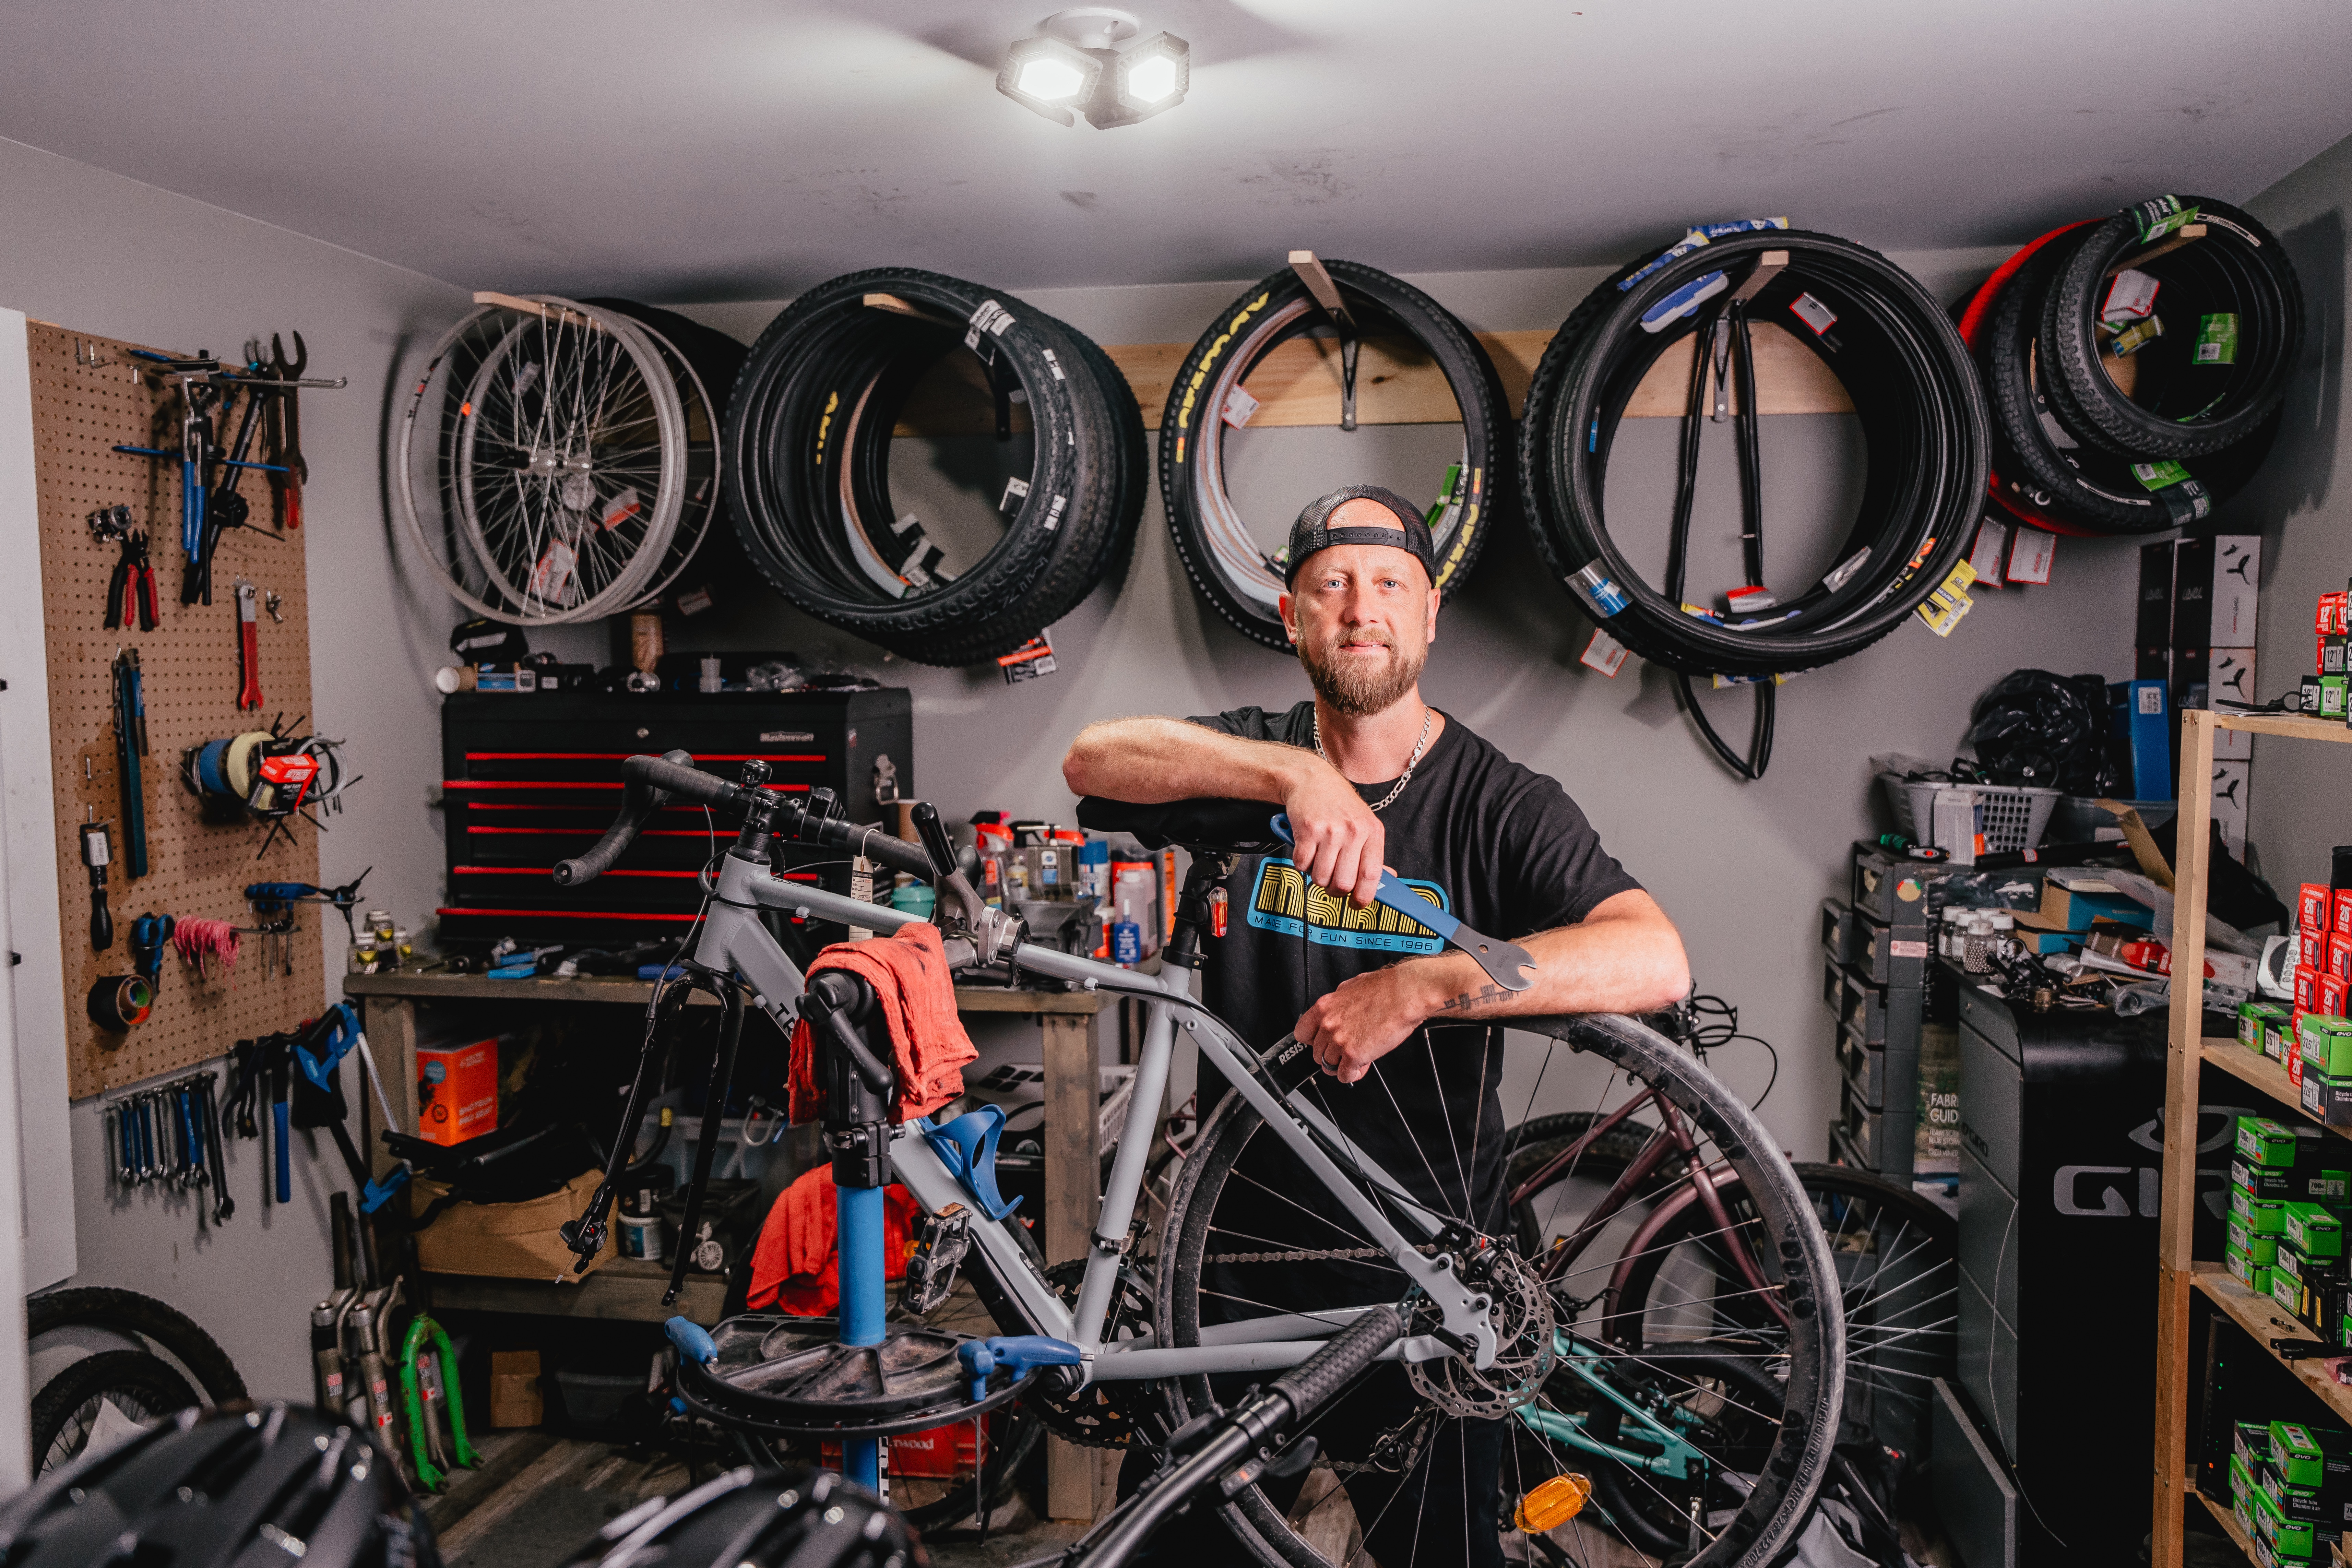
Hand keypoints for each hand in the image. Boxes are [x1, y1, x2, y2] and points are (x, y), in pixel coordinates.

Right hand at [1283, 758, 1384, 905]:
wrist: (1311, 779)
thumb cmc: (1338, 804)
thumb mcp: (1364, 824)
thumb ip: (1373, 854)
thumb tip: (1389, 877)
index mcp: (1372, 832)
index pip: (1371, 876)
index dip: (1363, 897)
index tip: (1356, 904)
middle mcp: (1353, 831)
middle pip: (1343, 883)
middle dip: (1334, 890)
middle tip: (1331, 881)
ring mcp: (1330, 831)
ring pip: (1321, 877)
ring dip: (1317, 875)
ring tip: (1319, 859)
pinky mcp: (1307, 831)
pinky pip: (1302, 864)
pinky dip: (1302, 863)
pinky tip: (1307, 848)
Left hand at [1297, 966, 1420, 1083]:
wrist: (1405, 995)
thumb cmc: (1385, 989)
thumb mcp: (1351, 988)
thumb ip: (1338, 1003)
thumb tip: (1336, 1010)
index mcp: (1324, 1007)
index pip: (1302, 1033)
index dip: (1313, 1040)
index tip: (1322, 1042)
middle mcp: (1328, 1025)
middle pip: (1317, 1053)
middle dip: (1332, 1054)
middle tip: (1347, 1050)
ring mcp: (1339, 1041)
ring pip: (1329, 1066)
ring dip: (1342, 1065)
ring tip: (1357, 1057)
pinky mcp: (1354, 1055)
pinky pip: (1344, 1076)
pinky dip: (1352, 1075)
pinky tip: (1361, 1066)